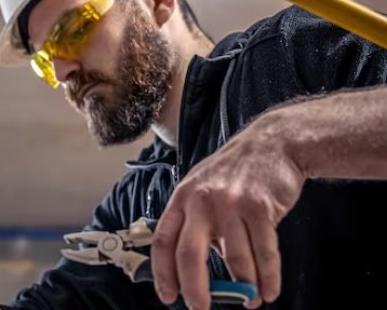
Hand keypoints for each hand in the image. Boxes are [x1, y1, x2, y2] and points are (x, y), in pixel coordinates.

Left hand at [151, 117, 306, 309]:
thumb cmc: (236, 173)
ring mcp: (230, 203)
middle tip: (201, 308)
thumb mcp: (204, 192)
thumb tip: (200, 274)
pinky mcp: (260, 207)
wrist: (273, 142)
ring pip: (234, 259)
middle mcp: (201, 201)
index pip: (163, 241)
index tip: (168, 297)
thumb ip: (199, 227)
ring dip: (243, 287)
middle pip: (189, 254)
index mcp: (182, 199)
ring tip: (250, 301)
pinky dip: (268, 277)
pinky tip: (269, 291)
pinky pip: (264, 253)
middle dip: (195, 289)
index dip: (162, 273)